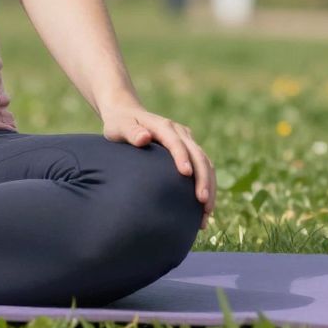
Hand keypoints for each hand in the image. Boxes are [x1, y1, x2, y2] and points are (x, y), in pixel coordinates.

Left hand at [101, 100, 214, 227]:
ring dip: (209, 186)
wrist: (127, 115)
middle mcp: (179, 132)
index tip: (186, 174)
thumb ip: (130, 132)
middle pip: (198, 155)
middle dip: (203, 179)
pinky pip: (203, 168)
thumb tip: (144, 138)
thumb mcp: (118, 126)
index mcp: (163, 126)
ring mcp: (187, 141)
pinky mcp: (189, 150)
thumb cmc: (119, 124)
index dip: (182, 157)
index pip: (176, 142)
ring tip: (207, 212)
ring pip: (206, 163)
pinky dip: (207, 186)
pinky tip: (203, 208)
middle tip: (202, 202)